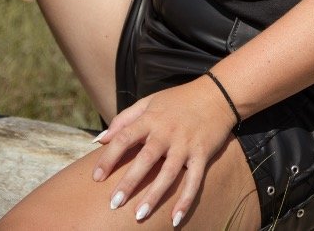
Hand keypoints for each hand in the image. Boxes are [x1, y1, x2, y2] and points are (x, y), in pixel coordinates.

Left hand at [92, 76, 235, 223]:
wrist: (217, 95)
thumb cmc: (178, 100)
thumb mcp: (149, 102)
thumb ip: (124, 119)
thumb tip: (99, 139)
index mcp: (151, 119)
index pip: (125, 137)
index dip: (109, 157)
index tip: (96, 178)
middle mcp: (167, 132)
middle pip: (145, 158)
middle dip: (129, 182)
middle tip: (113, 203)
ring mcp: (186, 144)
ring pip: (168, 173)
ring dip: (154, 195)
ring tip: (139, 216)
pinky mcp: (202, 154)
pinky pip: (194, 180)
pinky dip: (186, 200)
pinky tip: (175, 219)